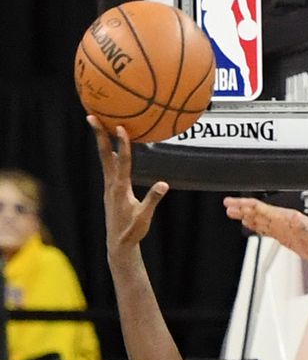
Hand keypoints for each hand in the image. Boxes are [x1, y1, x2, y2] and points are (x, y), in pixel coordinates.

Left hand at [88, 116, 166, 253]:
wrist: (117, 243)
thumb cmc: (132, 231)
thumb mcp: (144, 216)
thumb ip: (153, 200)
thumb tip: (163, 184)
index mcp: (120, 188)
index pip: (121, 162)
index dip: (122, 144)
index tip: (120, 128)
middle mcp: (111, 184)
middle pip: (104, 155)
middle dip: (99, 135)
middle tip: (91, 116)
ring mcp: (109, 186)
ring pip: (104, 159)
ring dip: (101, 142)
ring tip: (99, 126)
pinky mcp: (110, 190)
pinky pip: (108, 166)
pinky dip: (108, 154)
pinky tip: (110, 149)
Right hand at [223, 196, 307, 263]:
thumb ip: (302, 226)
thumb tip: (294, 217)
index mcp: (287, 218)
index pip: (261, 209)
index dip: (245, 205)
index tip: (232, 203)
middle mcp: (284, 221)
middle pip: (257, 212)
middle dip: (241, 208)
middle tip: (226, 205)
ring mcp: (284, 228)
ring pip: (260, 220)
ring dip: (246, 215)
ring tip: (232, 212)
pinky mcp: (285, 236)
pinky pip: (267, 229)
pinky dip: (256, 226)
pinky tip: (250, 224)